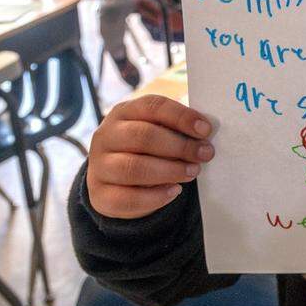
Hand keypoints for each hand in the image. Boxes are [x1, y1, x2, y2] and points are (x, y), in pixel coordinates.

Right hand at [87, 95, 215, 218]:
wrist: (114, 180)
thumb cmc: (146, 149)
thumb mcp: (158, 131)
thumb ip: (177, 129)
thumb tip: (205, 134)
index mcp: (123, 112)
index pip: (152, 107)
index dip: (181, 117)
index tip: (206, 130)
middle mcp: (106, 136)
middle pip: (143, 136)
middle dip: (179, 146)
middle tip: (204, 154)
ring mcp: (99, 166)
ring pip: (133, 168)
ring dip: (170, 171)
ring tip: (192, 172)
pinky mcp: (100, 195)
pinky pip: (128, 198)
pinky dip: (156, 197)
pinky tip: (175, 191)